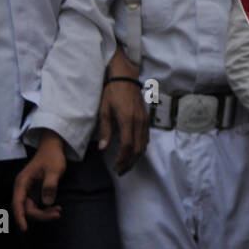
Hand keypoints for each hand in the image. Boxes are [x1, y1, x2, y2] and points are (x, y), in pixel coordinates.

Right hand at [12, 130, 66, 231]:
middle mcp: (22, 189)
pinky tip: (56, 208)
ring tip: (58, 212)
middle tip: (57, 214)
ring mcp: (28, 192)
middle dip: (40, 215)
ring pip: (32, 210)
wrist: (53, 148)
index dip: (20, 217)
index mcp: (22, 182)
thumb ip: (50, 185)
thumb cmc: (52, 156)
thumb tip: (47, 203)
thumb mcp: (54, 169)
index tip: (24, 229)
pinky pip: (37, 206)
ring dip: (44, 214)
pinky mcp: (34, 193)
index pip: (18, 203)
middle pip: (26, 209)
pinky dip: (46, 209)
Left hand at [99, 50, 148, 175]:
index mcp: (128, 120)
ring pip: (144, 144)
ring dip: (136, 157)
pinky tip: (134, 151)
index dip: (122, 159)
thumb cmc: (112, 92)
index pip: (128, 146)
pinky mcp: (146, 118)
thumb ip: (105, 130)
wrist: (125, 78)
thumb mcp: (104, 110)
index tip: (115, 166)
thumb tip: (102, 148)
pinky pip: (146, 137)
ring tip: (126, 164)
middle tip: (120, 171)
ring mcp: (144, 119)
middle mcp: (139, 121)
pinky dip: (141, 147)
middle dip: (130, 162)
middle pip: (138, 148)